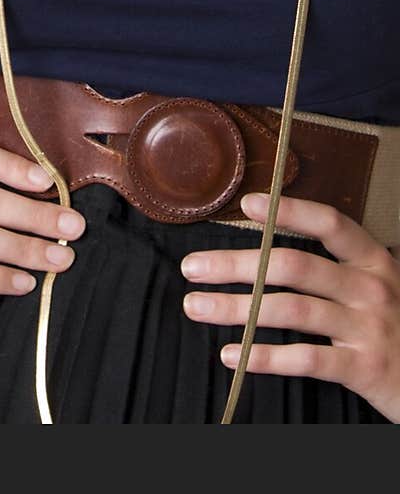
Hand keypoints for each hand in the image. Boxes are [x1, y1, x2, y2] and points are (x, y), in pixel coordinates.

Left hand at [179, 191, 399, 421]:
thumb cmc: (394, 326)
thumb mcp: (375, 286)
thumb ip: (334, 268)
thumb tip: (264, 253)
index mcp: (373, 260)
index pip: (330, 223)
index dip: (290, 211)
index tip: (247, 203)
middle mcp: (371, 288)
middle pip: (293, 266)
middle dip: (236, 265)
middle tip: (192, 268)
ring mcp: (369, 328)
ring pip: (290, 310)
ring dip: (236, 309)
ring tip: (197, 307)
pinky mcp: (365, 368)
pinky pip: (307, 359)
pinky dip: (264, 357)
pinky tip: (234, 356)